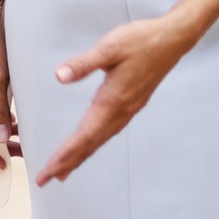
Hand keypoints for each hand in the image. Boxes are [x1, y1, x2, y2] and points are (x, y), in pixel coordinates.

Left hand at [35, 12, 192, 184]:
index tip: (49, 170)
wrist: (172, 40)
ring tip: (63, 169)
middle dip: (68, 162)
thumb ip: (84, 63)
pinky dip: (93, 142)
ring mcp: (128, 109)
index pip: (84, 135)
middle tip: (46, 178)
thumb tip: (59, 76)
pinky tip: (88, 143)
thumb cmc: (140, 40)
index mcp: (112, 100)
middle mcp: (121, 110)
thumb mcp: (109, 47)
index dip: (65, 154)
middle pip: (90, 143)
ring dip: (80, 155)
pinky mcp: (132, 103)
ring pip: (100, 139)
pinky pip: (108, 130)